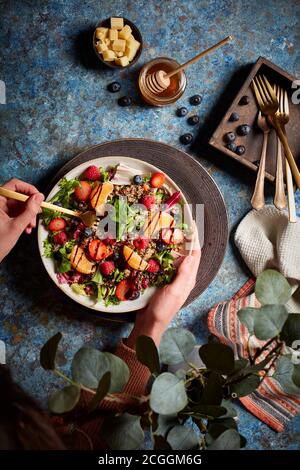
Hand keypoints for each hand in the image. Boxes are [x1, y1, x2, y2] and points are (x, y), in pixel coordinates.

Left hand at [0, 178, 43, 261]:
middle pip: (19, 195)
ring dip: (29, 215)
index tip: (39, 198)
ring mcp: (1, 209)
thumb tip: (39, 197)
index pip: (14, 185)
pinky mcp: (4, 216)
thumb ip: (29, 211)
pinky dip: (24, 219)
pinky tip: (26, 229)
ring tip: (30, 226)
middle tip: (37, 215)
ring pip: (20, 205)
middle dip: (30, 206)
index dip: (28, 189)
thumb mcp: (16, 226)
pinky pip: (18, 213)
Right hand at [127, 226, 200, 347]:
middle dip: (184, 237)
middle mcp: (183, 276)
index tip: (192, 224)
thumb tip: (191, 255)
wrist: (150, 323)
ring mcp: (173, 278)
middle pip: (187, 252)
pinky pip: (165, 263)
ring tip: (168, 230)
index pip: (195, 254)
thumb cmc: (163, 309)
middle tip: (178, 222)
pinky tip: (156, 247)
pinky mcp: (163, 279)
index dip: (194, 238)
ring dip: (173, 244)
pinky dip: (163, 253)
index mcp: (189, 278)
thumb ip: (183, 274)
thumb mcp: (174, 291)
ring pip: (175, 256)